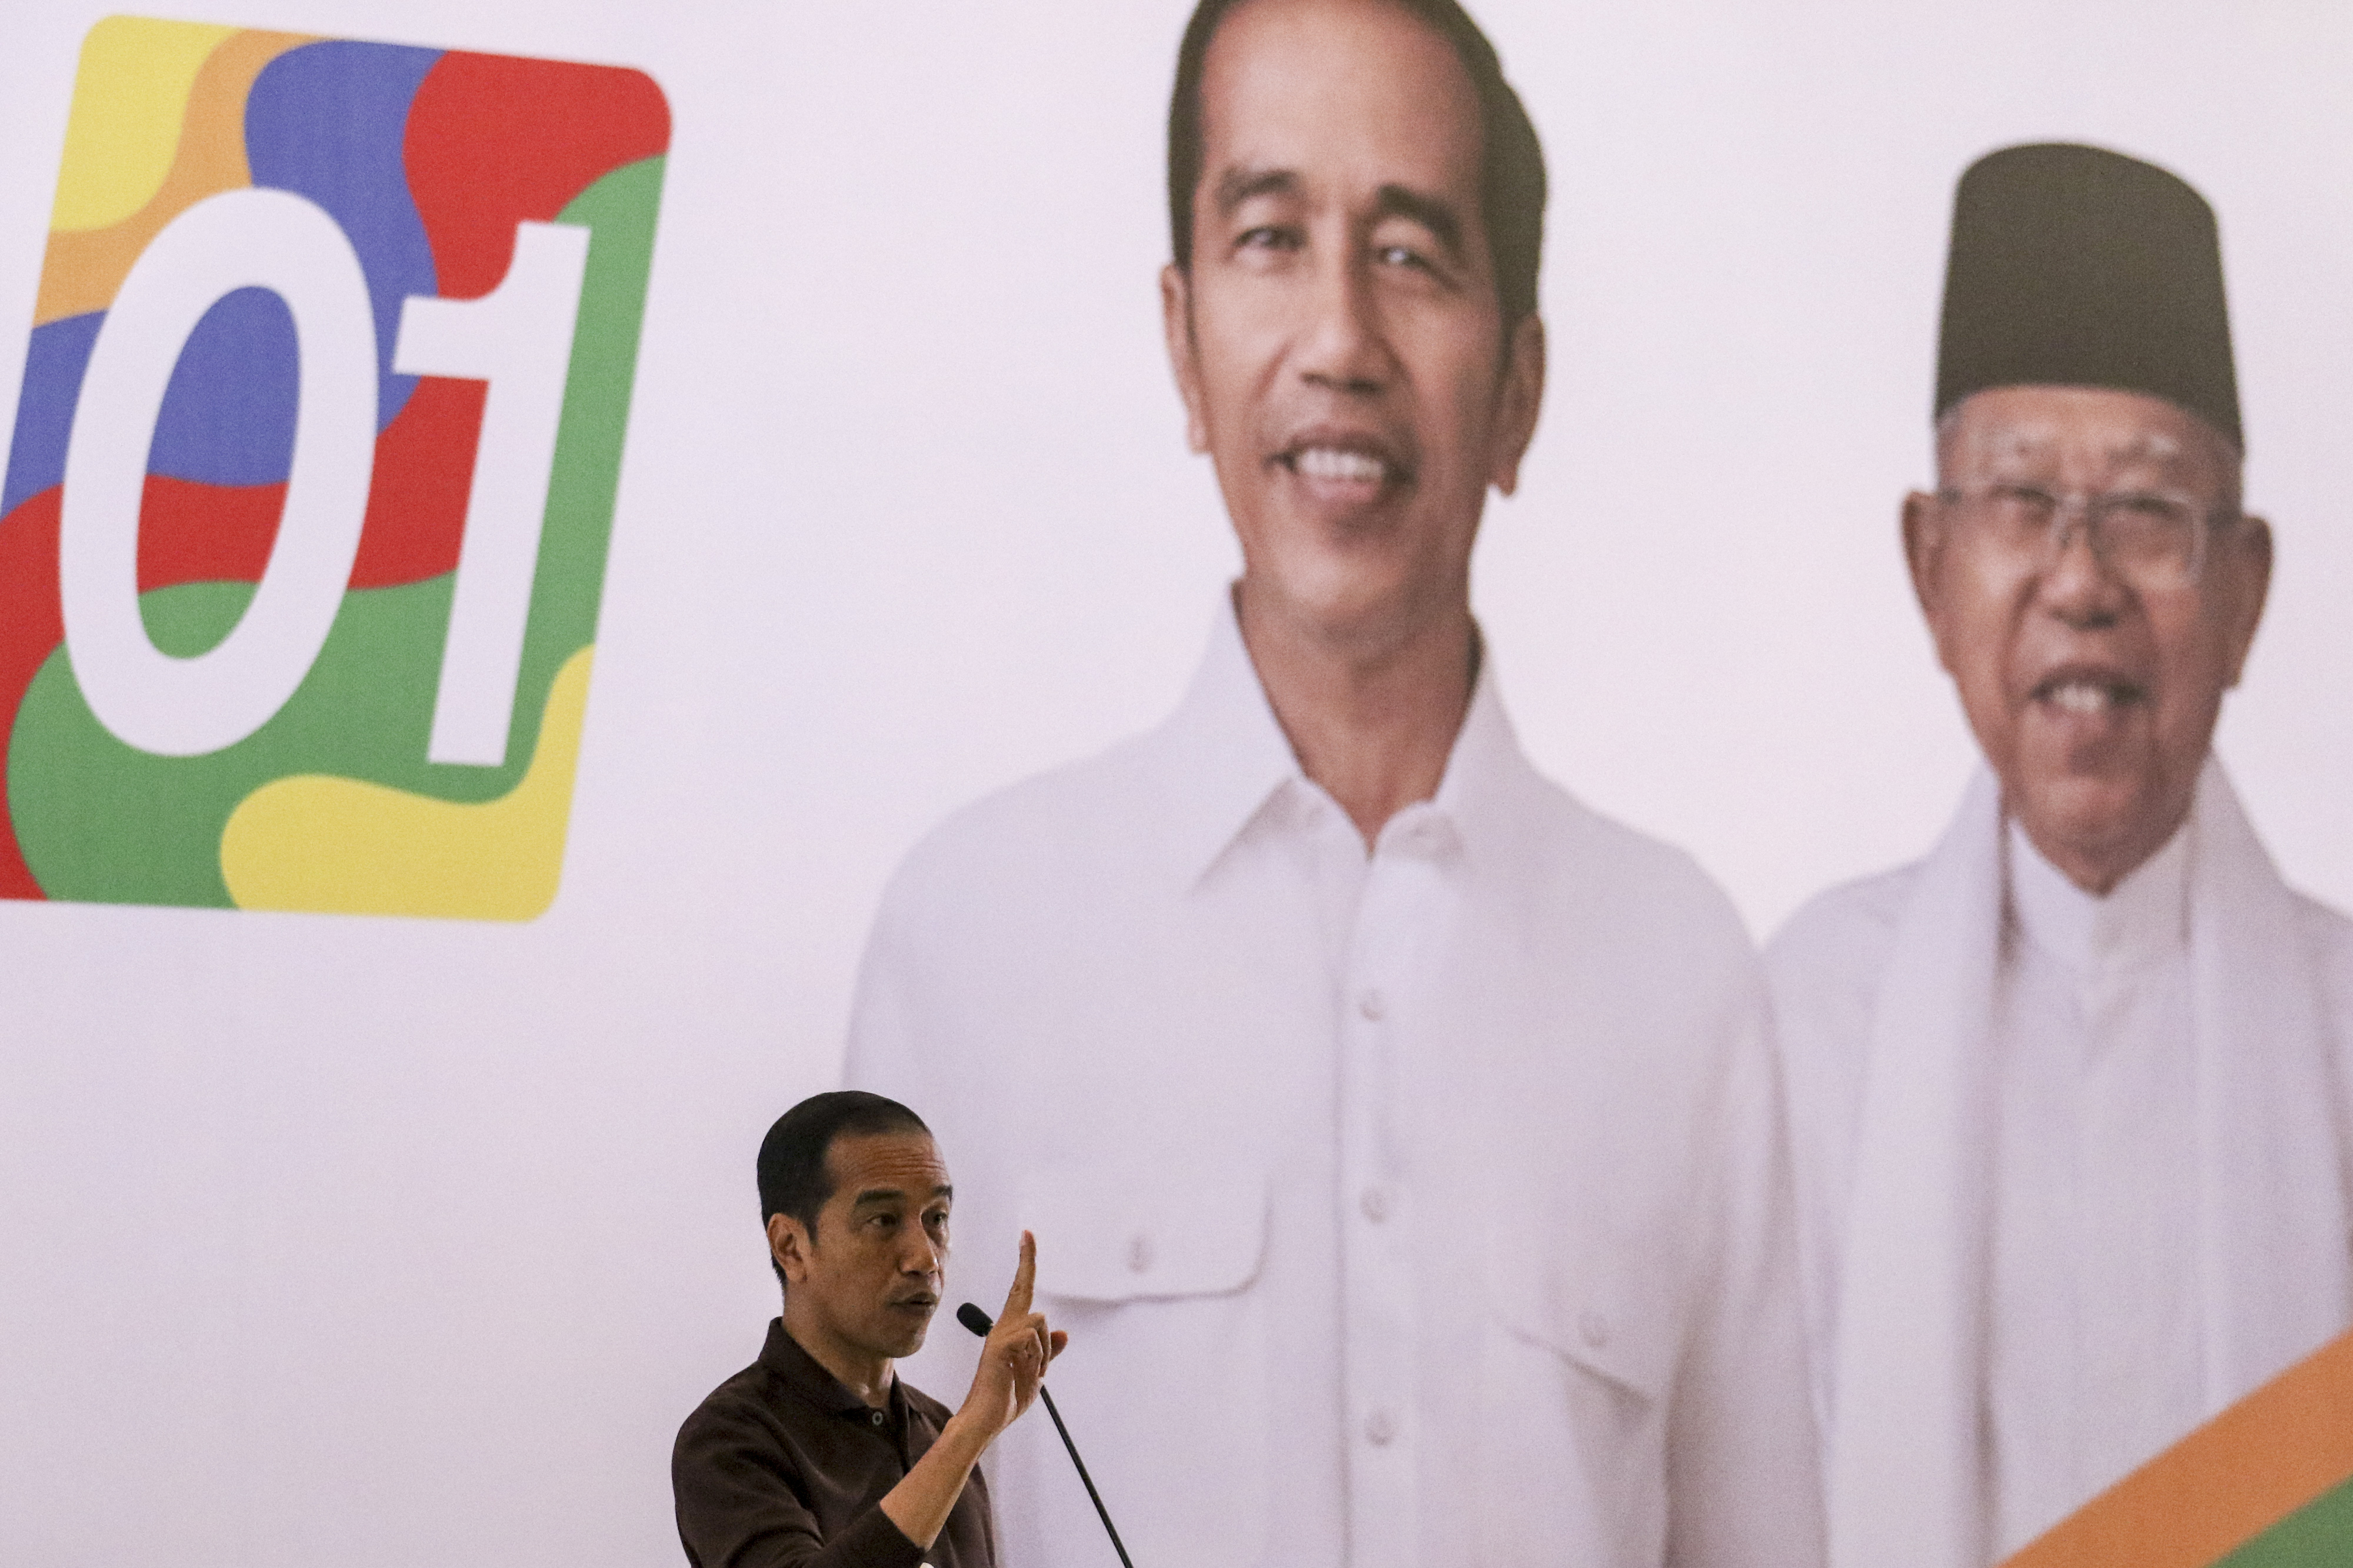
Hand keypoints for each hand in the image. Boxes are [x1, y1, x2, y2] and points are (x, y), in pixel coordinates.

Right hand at [958, 1230, 1066, 1440]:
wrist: (986, 1419)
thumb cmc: (1006, 1396)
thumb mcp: (1036, 1373)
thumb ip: (1048, 1352)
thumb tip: (1063, 1333)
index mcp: (1010, 1330)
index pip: (1020, 1289)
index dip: (1026, 1261)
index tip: (1027, 1235)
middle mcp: (1003, 1327)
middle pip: (1029, 1299)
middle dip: (1030, 1281)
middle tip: (1026, 1283)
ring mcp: (1000, 1334)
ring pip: (1040, 1324)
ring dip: (1042, 1355)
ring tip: (1024, 1374)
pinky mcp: (999, 1345)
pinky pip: (1033, 1340)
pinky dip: (1036, 1361)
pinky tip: (1019, 1374)